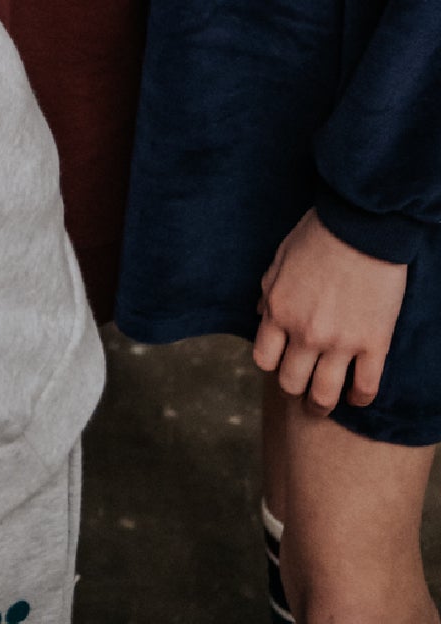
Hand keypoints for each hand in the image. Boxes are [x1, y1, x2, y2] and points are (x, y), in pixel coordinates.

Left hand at [253, 208, 407, 414]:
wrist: (362, 227)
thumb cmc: (317, 236)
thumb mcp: (280, 260)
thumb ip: (268, 292)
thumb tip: (258, 314)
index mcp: (279, 310)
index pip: (263, 359)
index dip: (271, 364)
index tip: (280, 362)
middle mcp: (305, 333)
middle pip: (291, 382)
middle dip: (294, 388)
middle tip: (301, 388)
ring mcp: (341, 342)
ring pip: (325, 394)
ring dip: (322, 405)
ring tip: (324, 405)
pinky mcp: (374, 344)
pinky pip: (366, 387)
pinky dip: (360, 398)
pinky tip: (357, 396)